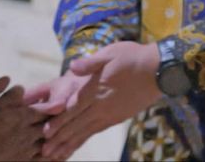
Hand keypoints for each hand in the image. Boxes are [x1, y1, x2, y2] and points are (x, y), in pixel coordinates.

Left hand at [31, 42, 161, 159]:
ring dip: (70, 143)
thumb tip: (72, 66)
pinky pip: (96, 131)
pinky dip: (84, 140)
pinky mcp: (117, 118)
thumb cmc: (132, 58)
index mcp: (97, 89)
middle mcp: (102, 106)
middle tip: (45, 151)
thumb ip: (90, 63)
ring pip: (86, 132)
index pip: (74, 108)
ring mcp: (110, 114)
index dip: (59, 121)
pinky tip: (77, 144)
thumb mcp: (110, 53)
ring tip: (56, 155)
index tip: (46, 133)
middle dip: (60, 138)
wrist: (158, 70)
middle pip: (77, 125)